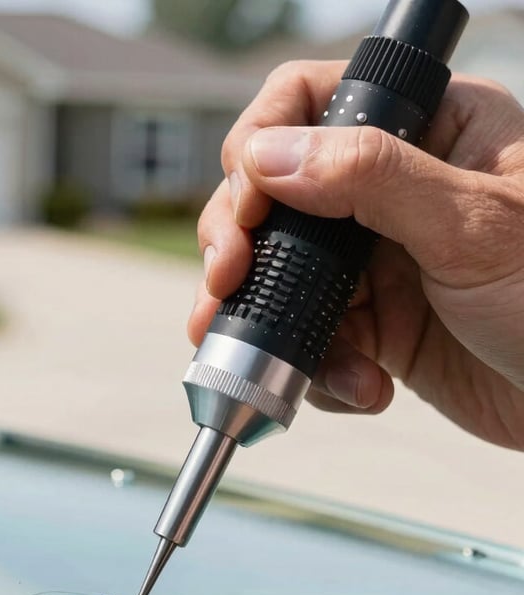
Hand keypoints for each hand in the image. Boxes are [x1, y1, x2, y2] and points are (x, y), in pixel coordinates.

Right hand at [194, 62, 523, 449]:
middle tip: (224, 286)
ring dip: (273, 323)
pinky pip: (311, 338)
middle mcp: (393, 190)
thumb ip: (372, 179)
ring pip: (282, 275)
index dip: (259, 149)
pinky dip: (319, 370)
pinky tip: (361, 388)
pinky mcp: (374, 325)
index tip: (246, 215)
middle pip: (275, 193)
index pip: (312, 102)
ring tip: (287, 363)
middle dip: (241, 246)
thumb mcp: (473, 227)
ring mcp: (378, 261)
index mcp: (429, 132)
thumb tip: (269, 157)